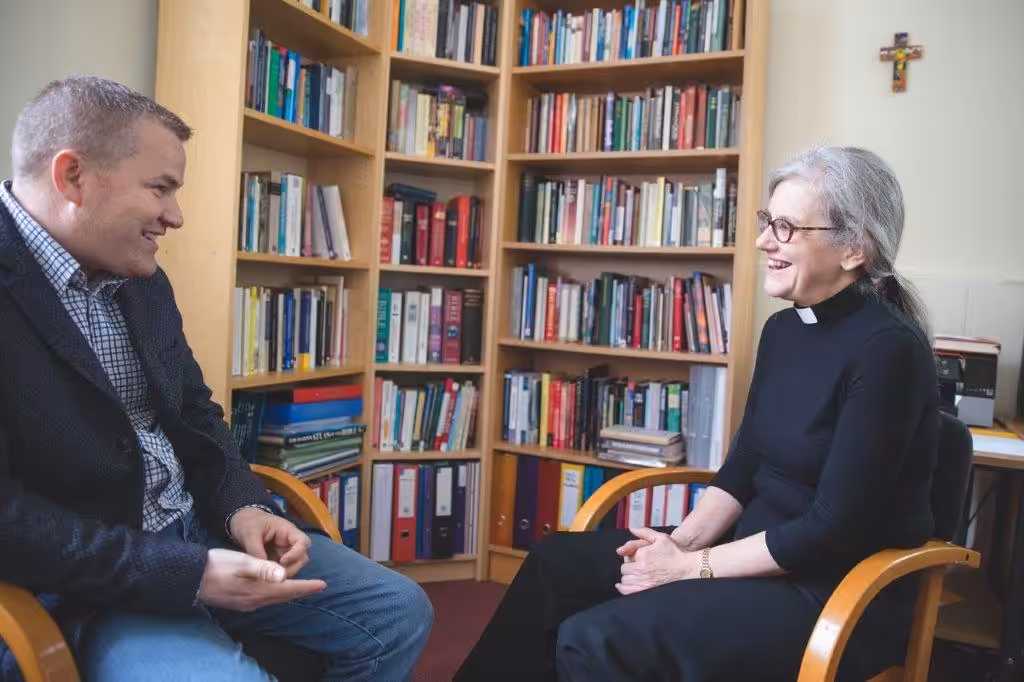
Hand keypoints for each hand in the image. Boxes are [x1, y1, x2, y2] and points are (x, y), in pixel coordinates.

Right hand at [198, 548, 325, 611]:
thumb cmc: (217, 566)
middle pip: (284, 596)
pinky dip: (276, 594)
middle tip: (317, 586)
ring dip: (289, 593)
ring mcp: (247, 604)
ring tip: (301, 587)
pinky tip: (276, 589)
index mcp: (259, 589)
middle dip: (301, 591)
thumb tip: (282, 575)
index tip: (323, 584)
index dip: (307, 587)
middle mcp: (255, 600)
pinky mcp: (240, 603)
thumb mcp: (241, 562)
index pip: (289, 589)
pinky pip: (265, 600)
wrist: (191, 579)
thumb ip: (263, 568)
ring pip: (274, 599)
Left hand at [229, 507, 310, 577]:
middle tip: (274, 575)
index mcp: (287, 531)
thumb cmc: (248, 522)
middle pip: (301, 557)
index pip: (302, 542)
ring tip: (266, 577)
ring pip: (292, 566)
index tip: (282, 561)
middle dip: (291, 568)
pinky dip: (275, 575)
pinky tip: (263, 578)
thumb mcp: (250, 534)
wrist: (241, 521)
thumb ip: (256, 551)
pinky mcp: (276, 560)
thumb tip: (262, 570)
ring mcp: (283, 552)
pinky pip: (281, 570)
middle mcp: (289, 543)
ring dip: (282, 573)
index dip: (296, 553)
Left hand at [616, 527, 696, 595]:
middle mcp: (641, 569)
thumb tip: (632, 528)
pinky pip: (630, 593)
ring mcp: (644, 582)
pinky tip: (625, 588)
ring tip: (634, 578)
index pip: (625, 560)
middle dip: (628, 570)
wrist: (687, 568)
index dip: (629, 561)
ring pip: (626, 582)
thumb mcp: (661, 538)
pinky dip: (625, 590)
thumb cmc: (675, 552)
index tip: (634, 561)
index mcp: (642, 555)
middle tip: (635, 570)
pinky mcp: (648, 591)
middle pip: (624, 572)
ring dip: (628, 580)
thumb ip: (644, 532)